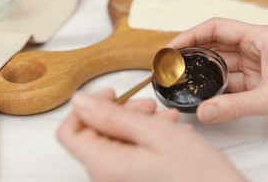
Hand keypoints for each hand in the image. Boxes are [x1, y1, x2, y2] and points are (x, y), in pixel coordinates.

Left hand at [57, 89, 244, 181]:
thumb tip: (80, 101)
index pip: (70, 131)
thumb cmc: (197, 175)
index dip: (87, 107)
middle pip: (97, 133)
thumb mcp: (156, 135)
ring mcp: (121, 179)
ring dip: (139, 123)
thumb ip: (113, 117)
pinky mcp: (134, 179)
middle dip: (122, 112)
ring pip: (117, 141)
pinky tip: (169, 132)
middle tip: (148, 106)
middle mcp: (107, 177)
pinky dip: (147, 137)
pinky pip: (130, 152)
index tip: (112, 94)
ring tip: (166, 118)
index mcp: (105, 166)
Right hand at [167, 18, 267, 133]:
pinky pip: (233, 83)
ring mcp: (258, 66)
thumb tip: (204, 112)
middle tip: (172, 66)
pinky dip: (219, 88)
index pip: (217, 28)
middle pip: (217, 45)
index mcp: (260, 37)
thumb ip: (236, 106)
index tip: (172, 48)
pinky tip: (206, 95)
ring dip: (206, 72)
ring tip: (184, 80)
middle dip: (194, 54)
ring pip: (224, 65)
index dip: (191, 35)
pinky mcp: (261, 83)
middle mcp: (257, 48)